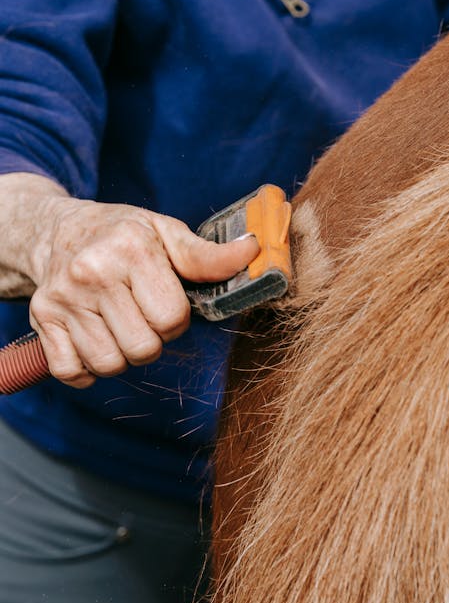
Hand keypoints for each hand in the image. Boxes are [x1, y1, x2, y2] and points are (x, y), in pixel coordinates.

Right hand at [26, 195, 258, 387]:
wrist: (58, 231)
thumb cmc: (122, 234)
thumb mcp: (166, 233)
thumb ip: (207, 254)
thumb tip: (252, 251)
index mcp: (131, 249)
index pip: (171, 317)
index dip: (176, 319)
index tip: (165, 302)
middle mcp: (92, 273)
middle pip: (143, 348)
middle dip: (152, 339)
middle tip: (141, 315)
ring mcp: (63, 299)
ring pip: (110, 364)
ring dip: (122, 355)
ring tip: (119, 325)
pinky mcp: (42, 319)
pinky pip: (72, 372)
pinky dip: (87, 368)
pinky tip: (94, 339)